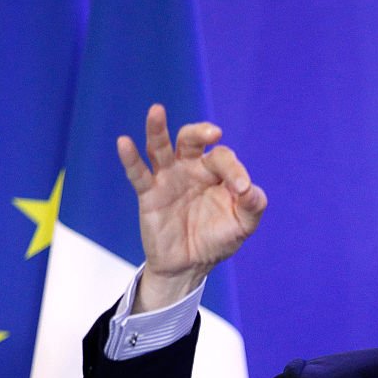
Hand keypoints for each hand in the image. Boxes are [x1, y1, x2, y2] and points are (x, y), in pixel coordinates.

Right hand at [117, 104, 266, 311]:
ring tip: (156, 111)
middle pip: (191, 140)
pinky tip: (124, 142)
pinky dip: (130, 158)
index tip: (242, 190)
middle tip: (214, 133)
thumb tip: (252, 190)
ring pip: (160, 148)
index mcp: (216, 173)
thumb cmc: (218, 240)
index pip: (223, 159)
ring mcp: (168, 179)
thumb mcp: (242, 226)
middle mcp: (191, 169)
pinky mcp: (149, 194)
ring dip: (157, 130)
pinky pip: (138, 173)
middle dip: (200, 132)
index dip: (235, 171)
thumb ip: (253, 207)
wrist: (190, 266)